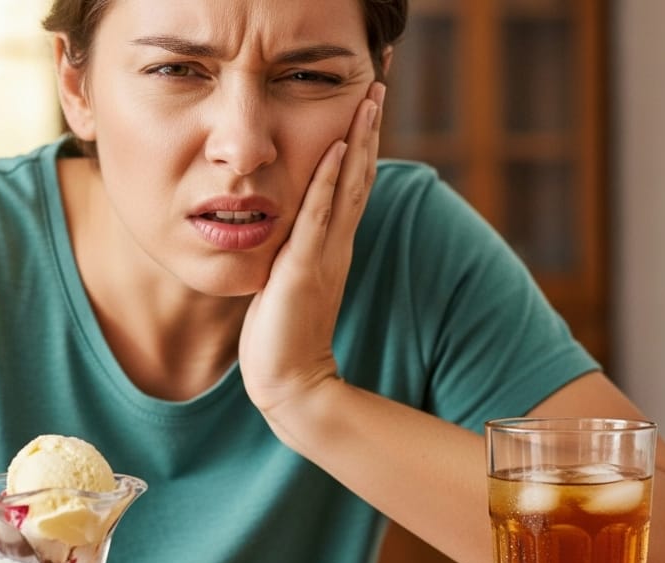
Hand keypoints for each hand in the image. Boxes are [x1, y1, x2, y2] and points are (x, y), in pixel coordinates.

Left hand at [238, 82, 385, 417]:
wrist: (289, 381)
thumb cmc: (282, 335)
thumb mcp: (289, 279)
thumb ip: (293, 249)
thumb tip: (285, 223)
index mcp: (333, 243)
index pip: (353, 181)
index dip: (363, 139)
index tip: (369, 99)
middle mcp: (337, 242)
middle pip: (362, 172)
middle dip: (371, 125)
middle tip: (381, 80)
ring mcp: (325, 253)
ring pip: (350, 185)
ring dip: (361, 139)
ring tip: (370, 97)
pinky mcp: (305, 267)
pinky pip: (320, 215)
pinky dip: (330, 180)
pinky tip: (338, 148)